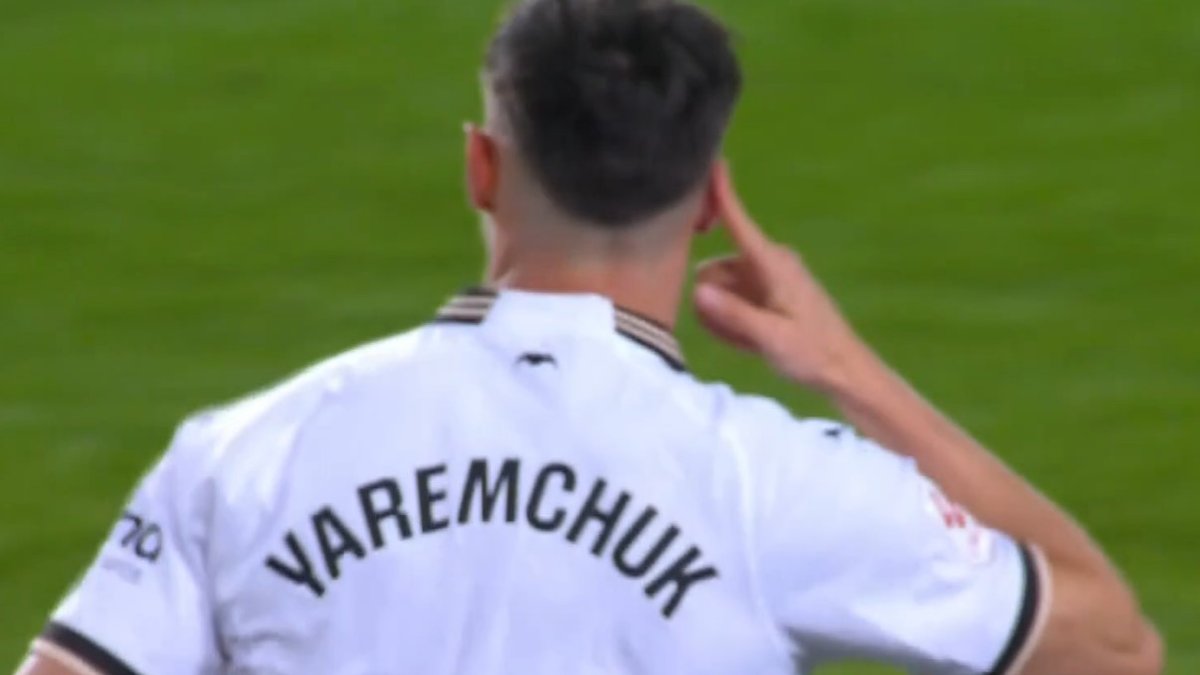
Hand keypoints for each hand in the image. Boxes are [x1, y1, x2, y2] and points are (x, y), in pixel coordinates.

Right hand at [693, 163, 868, 392]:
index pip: (738, 220)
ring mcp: (766, 282)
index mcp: (772, 263)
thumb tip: (698, 289)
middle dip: (710, 296)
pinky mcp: (766, 298)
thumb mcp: (772, 338)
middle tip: (729, 329)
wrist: (845, 371)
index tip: (708, 159)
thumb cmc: (813, 352)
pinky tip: (747, 342)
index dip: (721, 191)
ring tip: (743, 341)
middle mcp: (767, 264)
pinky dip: (731, 322)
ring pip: (719, 289)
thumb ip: (734, 315)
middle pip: (715, 268)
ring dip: (719, 314)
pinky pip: (731, 303)